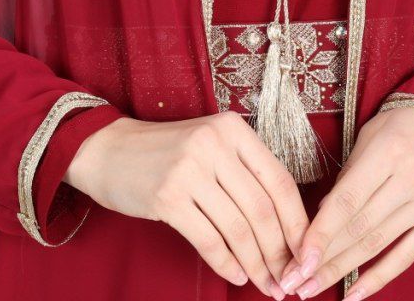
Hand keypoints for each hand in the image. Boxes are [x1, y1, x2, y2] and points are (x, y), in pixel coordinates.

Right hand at [67, 109, 309, 296]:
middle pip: (263, 209)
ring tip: (265, 285)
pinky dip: (227, 264)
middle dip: (279, 252)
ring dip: (257, 265)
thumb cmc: (168, 153)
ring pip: (239, 229)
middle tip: (287, 280)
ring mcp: (190, 169)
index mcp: (233, 129)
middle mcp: (215, 144)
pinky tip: (236, 276)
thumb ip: (245, 173)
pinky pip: (209, 241)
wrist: (109, 150)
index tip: (305, 252)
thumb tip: (286, 227)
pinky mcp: (168, 197)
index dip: (297, 222)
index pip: (279, 180)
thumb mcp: (211, 146)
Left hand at [275, 105, 413, 298]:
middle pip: (359, 227)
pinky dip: (378, 279)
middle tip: (293, 281)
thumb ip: (349, 172)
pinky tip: (353, 295)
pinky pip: (406, 257)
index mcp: (388, 152)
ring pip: (377, 245)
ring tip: (311, 288)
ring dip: (341, 271)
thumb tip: (323, 211)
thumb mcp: (373, 133)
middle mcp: (410, 181)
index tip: (298, 257)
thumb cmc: (407, 124)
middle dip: (323, 258)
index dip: (321, 231)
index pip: (348, 199)